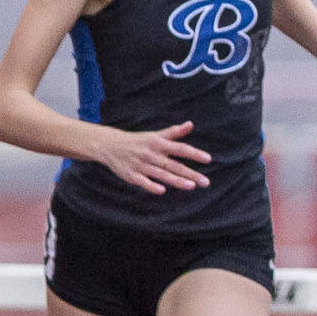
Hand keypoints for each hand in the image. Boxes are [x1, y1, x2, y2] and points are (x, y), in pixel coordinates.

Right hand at [94, 121, 210, 193]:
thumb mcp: (155, 135)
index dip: (194, 154)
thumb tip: (190, 124)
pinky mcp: (130, 175)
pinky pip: (142, 181)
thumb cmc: (137, 141)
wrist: (108, 145)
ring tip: (191, 186)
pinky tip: (162, 191)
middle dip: (190, 174)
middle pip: (173, 165)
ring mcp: (140, 165)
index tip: (208, 159)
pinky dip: (151, 185)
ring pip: (161, 174)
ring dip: (176, 180)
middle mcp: (151, 154)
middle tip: (206, 182)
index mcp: (158, 143)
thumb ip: (173, 133)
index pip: (180, 149)